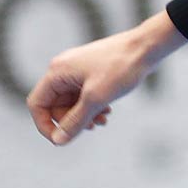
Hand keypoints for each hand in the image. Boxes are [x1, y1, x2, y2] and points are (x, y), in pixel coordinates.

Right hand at [26, 11, 185, 145]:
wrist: (149, 46)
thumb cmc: (122, 67)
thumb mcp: (96, 98)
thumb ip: (75, 121)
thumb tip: (59, 141)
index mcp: (57, 71)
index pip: (37, 104)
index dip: (45, 125)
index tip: (61, 140)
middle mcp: (64, 68)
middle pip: (56, 105)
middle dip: (72, 120)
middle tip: (93, 127)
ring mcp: (78, 69)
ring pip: (72, 101)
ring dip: (84, 114)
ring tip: (104, 119)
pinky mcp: (93, 71)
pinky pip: (84, 94)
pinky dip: (93, 105)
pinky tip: (108, 111)